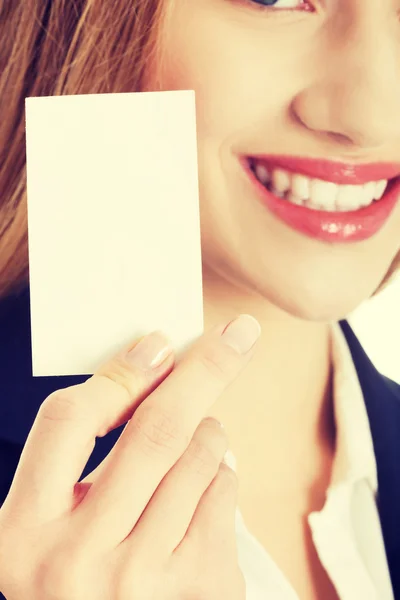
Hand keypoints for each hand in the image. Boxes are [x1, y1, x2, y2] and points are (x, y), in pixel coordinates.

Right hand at [0, 314, 259, 598]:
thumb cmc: (80, 562)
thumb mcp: (54, 513)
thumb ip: (83, 449)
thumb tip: (155, 359)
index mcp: (23, 532)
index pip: (68, 421)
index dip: (118, 374)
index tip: (159, 344)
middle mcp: (76, 561)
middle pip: (154, 431)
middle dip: (205, 370)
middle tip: (238, 335)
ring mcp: (139, 582)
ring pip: (198, 457)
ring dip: (208, 428)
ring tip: (197, 434)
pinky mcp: (194, 591)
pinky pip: (224, 491)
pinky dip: (220, 470)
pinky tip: (203, 484)